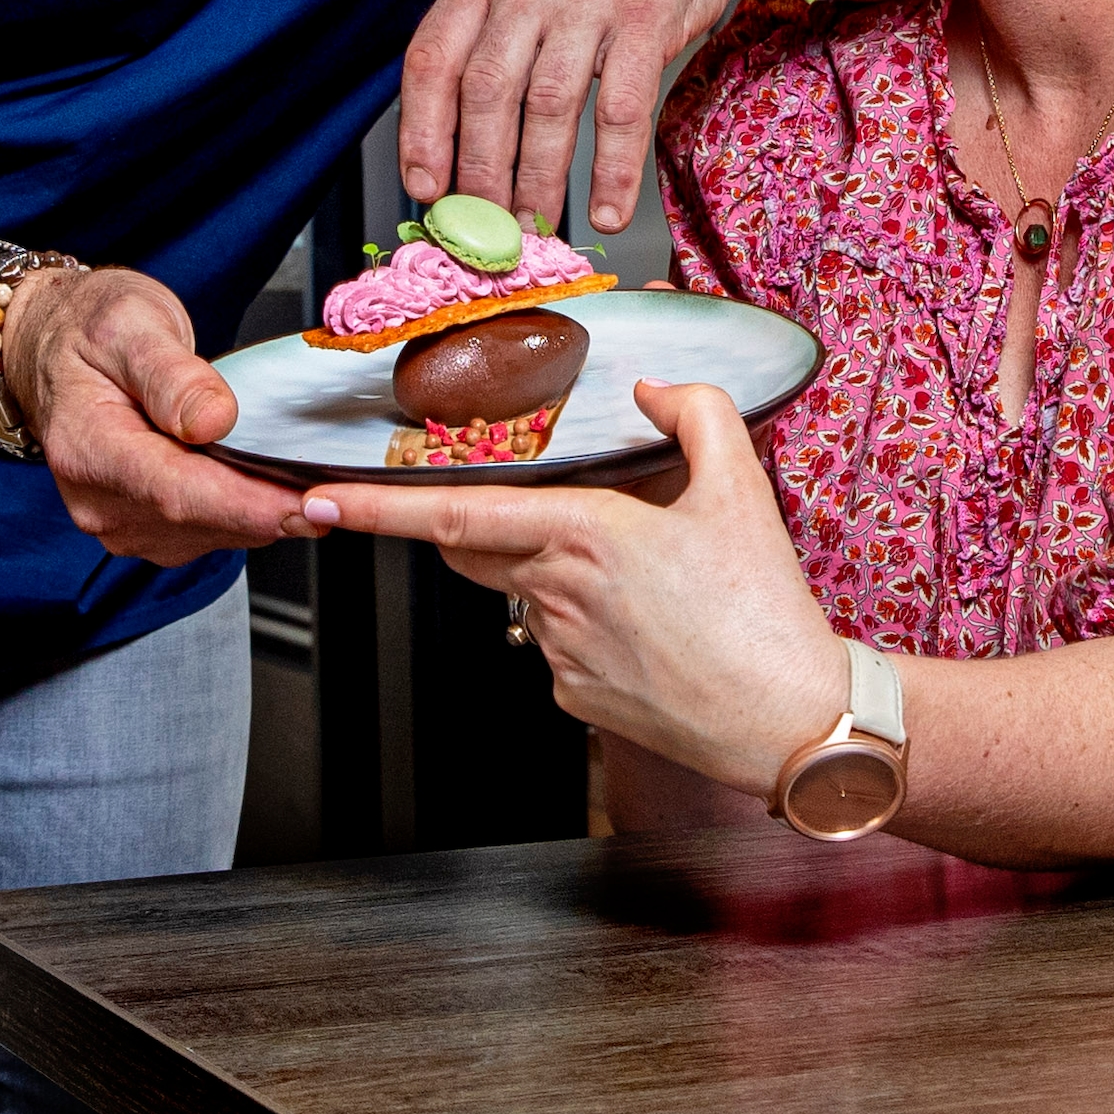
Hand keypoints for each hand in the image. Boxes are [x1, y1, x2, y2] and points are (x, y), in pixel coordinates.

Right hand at [9, 266, 306, 564]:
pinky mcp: (144, 527)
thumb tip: (213, 419)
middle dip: (274, 509)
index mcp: (88, 448)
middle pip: (201, 521)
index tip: (308, 505)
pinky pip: (209, 531)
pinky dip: (247, 509)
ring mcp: (120, 521)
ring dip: (263, 511)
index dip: (248, 504)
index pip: (177, 492)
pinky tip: (267, 478)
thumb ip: (170, 373)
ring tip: (307, 472)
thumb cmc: (89, 329)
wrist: (54, 346)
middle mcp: (99, 500)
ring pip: (213, 534)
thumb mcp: (130, 323)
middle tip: (342, 487)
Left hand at [306, 381, 840, 791]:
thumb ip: (696, 412)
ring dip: (554, 574)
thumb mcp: (742, 491)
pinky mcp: (573, 699)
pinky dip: (586, 625)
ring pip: (522, 594)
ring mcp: (558, 655)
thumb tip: (651, 388)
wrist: (795, 724)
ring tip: (650, 582)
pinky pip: (555, 645)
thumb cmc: (767, 613)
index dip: (376, 509)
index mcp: (583, 535)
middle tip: (537, 512)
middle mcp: (555, 596)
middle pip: (474, 550)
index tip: (318, 502)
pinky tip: (651, 629)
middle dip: (473, 526)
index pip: (453, 517)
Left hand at [400, 0, 753, 231]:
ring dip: (538, 179)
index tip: (425, 185)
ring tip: (535, 223)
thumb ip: (483, 21)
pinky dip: (612, 172)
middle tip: (484, 221)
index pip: (432, 57)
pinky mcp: (646, 20)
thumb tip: (449, 124)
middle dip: (480, 170)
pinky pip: (621, 111)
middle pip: (486, 90)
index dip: (422, 131)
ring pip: (548, 106)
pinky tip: (606, 209)